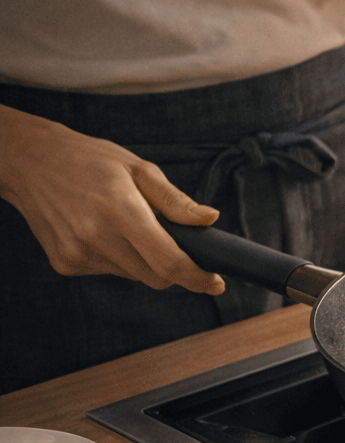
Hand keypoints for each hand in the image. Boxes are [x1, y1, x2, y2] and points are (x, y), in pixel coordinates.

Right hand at [0, 105, 225, 293]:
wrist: (29, 162)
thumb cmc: (90, 160)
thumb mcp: (139, 169)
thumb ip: (176, 201)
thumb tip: (210, 220)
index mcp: (120, 211)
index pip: (169, 262)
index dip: (197, 277)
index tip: (215, 282)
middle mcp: (96, 237)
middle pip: (155, 277)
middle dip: (175, 269)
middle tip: (176, 246)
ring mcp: (77, 254)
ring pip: (134, 275)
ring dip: (144, 260)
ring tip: (128, 226)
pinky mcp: (65, 264)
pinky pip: (109, 271)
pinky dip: (120, 259)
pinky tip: (104, 231)